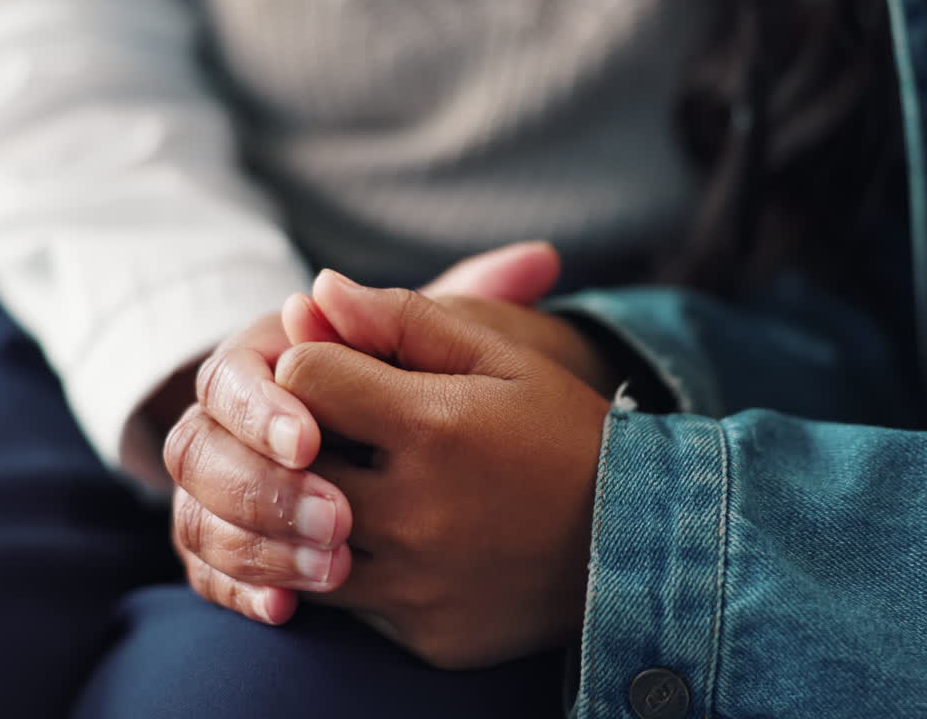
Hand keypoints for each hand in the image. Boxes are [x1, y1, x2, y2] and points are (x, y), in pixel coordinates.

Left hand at [276, 274, 610, 667]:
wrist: (636, 540)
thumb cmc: (565, 432)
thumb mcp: (503, 358)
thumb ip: (404, 319)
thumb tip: (315, 291)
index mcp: (434, 427)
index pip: (304, 379)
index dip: (314, 368)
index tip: (344, 377)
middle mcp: (416, 513)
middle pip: (290, 464)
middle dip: (303, 441)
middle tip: (343, 434)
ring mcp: (417, 584)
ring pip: (301, 545)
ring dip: (315, 513)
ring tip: (363, 489)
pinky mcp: (424, 635)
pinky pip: (349, 605)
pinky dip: (358, 572)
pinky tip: (402, 547)